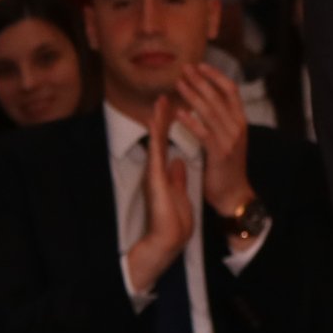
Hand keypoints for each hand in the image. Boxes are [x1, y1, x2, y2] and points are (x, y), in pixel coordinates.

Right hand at [125, 94, 197, 295]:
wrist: (168, 237)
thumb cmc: (173, 219)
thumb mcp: (178, 192)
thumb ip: (177, 176)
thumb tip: (178, 162)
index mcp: (164, 172)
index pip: (167, 143)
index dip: (171, 126)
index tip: (174, 108)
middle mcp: (157, 169)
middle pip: (159, 137)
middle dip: (163, 117)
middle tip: (164, 95)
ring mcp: (154, 172)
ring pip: (156, 140)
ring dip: (158, 120)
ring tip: (160, 100)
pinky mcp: (154, 177)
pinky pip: (156, 151)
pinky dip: (157, 135)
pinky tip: (156, 121)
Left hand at [176, 60, 254, 218]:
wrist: (234, 194)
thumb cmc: (227, 167)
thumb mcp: (228, 139)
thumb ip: (221, 120)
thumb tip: (206, 102)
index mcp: (240, 121)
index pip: (231, 90)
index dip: (216, 76)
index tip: (200, 66)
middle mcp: (238, 127)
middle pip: (218, 96)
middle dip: (200, 80)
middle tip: (184, 69)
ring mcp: (230, 140)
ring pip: (210, 111)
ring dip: (193, 95)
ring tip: (179, 84)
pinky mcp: (219, 153)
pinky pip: (204, 133)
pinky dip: (191, 121)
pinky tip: (178, 113)